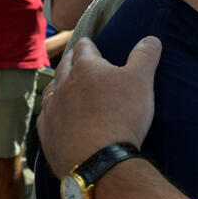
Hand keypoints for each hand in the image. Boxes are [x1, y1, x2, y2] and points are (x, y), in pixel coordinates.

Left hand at [38, 36, 161, 176]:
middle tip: (78, 60)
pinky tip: (58, 116)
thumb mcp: (142, 80)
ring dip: (60, 85)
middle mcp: (63, 84)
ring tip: (67, 86)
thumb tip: (151, 39)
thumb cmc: (122, 114)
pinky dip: (53, 112)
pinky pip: (46, 116)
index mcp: (85, 67)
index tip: (91, 44)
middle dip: (72, 61)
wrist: (98, 159)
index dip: (89, 45)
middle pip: (65, 65)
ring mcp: (52, 109)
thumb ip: (145, 57)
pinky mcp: (47, 133)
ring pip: (52, 89)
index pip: (84, 48)